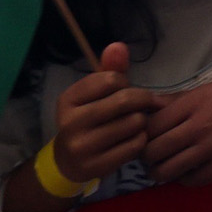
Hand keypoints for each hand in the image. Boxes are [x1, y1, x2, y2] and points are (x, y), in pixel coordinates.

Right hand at [52, 41, 158, 185]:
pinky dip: (141, 139)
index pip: (112, 79)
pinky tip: (130, 140)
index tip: (123, 90)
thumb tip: (118, 45)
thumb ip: (110, 69)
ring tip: (133, 123)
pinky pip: (137, 144)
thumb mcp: (95, 94)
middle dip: (142, 100)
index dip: (125, 83)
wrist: (69, 161)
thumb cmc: (89, 119)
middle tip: (143, 105)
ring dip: (142, 121)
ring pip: (134, 122)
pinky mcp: (97, 166)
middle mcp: (70, 122)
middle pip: (126, 100)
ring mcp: (82, 146)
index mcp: (68, 99)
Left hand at [141, 69, 211, 186]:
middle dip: (146, 156)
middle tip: (152, 155)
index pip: (149, 127)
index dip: (141, 134)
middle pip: (152, 152)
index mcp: (192, 105)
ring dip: (160, 172)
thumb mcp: (206, 89)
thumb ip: (175, 101)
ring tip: (165, 166)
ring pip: (166, 171)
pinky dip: (184, 178)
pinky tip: (188, 170)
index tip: (145, 137)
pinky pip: (191, 181)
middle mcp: (198, 127)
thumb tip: (144, 106)